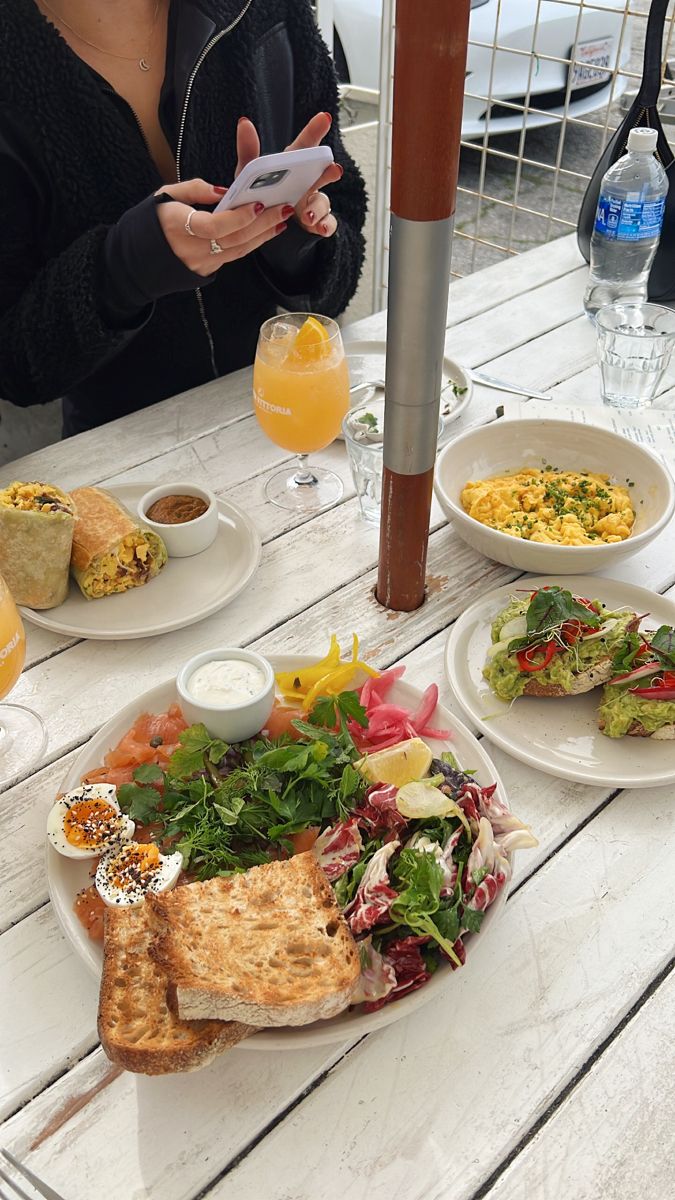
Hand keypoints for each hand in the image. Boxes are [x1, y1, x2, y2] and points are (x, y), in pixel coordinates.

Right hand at [154, 179, 293, 275]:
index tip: (258, 204)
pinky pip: (234, 255)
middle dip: (262, 224)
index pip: (215, 226)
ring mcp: (201, 263)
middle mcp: (192, 249)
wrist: (138, 258)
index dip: (238, 217)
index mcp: (177, 226)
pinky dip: (252, 243)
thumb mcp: (166, 195)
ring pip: (239, 250)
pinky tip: (266, 232)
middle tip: (283, 208)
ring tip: (281, 220)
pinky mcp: (208, 270)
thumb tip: (224, 190)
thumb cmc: (152, 221)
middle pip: (234, 239)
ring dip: (263, 235)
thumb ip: (195, 189)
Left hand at [236, 113, 342, 238]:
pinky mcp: (316, 222)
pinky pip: (327, 223)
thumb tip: (244, 123)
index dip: (314, 131)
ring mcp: (313, 203)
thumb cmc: (257, 195)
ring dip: (319, 207)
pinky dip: (326, 225)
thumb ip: (248, 150)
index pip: (305, 146)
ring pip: (323, 201)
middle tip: (334, 169)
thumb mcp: (248, 174)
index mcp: (293, 167)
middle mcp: (308, 182)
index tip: (324, 117)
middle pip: (322, 173)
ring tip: (308, 214)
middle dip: (329, 171)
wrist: (259, 228)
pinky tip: (320, 228)